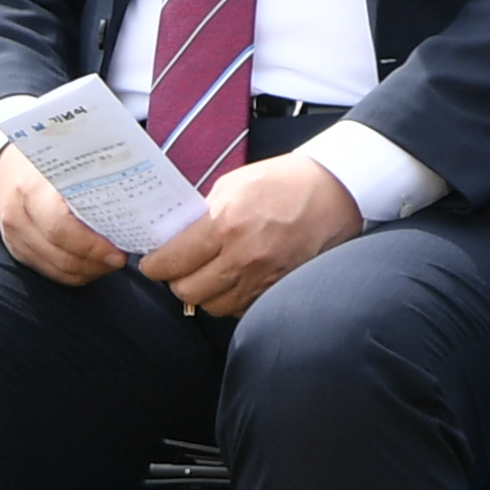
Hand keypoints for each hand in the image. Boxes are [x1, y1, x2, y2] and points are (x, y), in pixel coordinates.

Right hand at [0, 141, 115, 285]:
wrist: (7, 164)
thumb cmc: (49, 158)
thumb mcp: (70, 155)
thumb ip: (98, 172)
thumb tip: (141, 190)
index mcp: (32, 188)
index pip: (61, 228)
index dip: (93, 246)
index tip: (120, 252)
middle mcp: (18, 216)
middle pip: (61, 256)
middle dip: (97, 262)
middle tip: (122, 256)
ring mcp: (14, 237)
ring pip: (57, 270)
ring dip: (90, 270)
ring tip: (112, 259)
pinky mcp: (17, 251)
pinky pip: (50, 272)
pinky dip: (76, 272)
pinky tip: (93, 262)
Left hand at [139, 154, 360, 322]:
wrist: (337, 191)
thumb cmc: (286, 181)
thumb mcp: (234, 184)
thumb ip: (202, 214)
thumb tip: (176, 238)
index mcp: (225, 224)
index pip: (171, 262)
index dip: (154, 266)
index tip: (152, 263)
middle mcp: (243, 257)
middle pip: (187, 292)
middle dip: (177, 281)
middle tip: (180, 268)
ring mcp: (263, 278)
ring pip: (213, 306)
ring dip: (206, 293)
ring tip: (210, 274)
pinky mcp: (279, 289)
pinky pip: (241, 309)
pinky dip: (232, 299)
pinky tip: (236, 280)